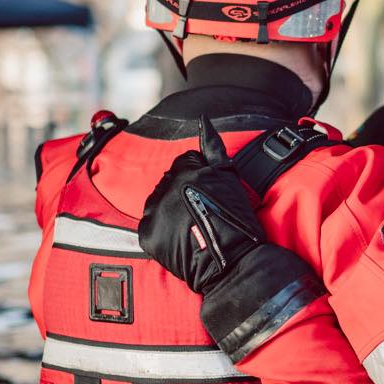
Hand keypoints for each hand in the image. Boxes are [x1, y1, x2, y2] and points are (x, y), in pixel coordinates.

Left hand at [138, 119, 265, 293]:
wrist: (232, 262)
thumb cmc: (237, 222)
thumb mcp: (230, 178)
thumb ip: (213, 148)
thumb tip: (204, 121)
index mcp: (185, 170)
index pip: (183, 163)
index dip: (198, 179)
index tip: (209, 196)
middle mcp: (165, 187)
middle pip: (168, 182)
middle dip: (181, 194)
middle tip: (201, 213)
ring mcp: (154, 211)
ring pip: (157, 203)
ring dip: (170, 212)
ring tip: (190, 227)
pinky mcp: (147, 234)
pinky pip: (149, 226)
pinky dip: (162, 233)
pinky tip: (180, 240)